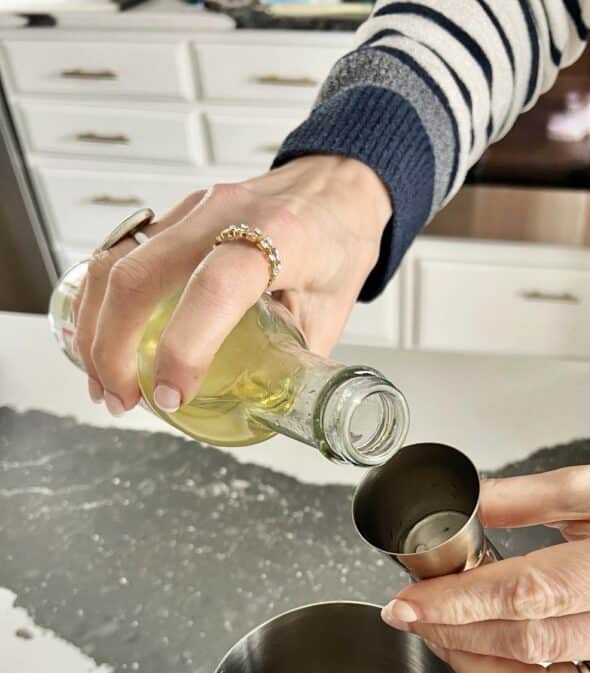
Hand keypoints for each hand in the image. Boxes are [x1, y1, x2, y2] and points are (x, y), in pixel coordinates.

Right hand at [72, 156, 391, 415]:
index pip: (217, 289)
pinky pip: (116, 255)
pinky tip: (102, 343)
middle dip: (113, 349)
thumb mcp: (330, 312)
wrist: (336, 184)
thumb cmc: (337, 244)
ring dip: (95, 330)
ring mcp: (191, 210)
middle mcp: (226, 214)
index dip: (186, 349)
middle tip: (123, 401)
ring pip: (114, 262)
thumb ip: (294, 362)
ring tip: (106, 384)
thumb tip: (261, 415)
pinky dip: (99, 304)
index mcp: (279, 237)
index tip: (172, 397)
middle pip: (140, 275)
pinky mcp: (170, 216)